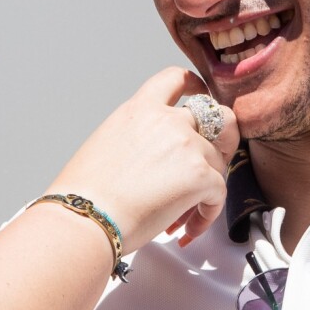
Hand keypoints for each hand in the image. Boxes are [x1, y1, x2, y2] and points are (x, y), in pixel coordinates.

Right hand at [46, 66, 239, 253]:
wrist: (85, 216)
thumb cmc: (85, 194)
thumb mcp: (105, 144)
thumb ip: (137, 138)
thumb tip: (154, 159)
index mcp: (140, 110)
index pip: (176, 79)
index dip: (196, 87)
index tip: (202, 94)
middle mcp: (168, 121)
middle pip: (219, 118)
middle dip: (224, 140)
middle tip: (212, 166)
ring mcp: (187, 146)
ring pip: (218, 164)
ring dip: (205, 190)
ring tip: (180, 217)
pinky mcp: (200, 176)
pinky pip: (219, 194)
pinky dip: (207, 214)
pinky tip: (186, 230)